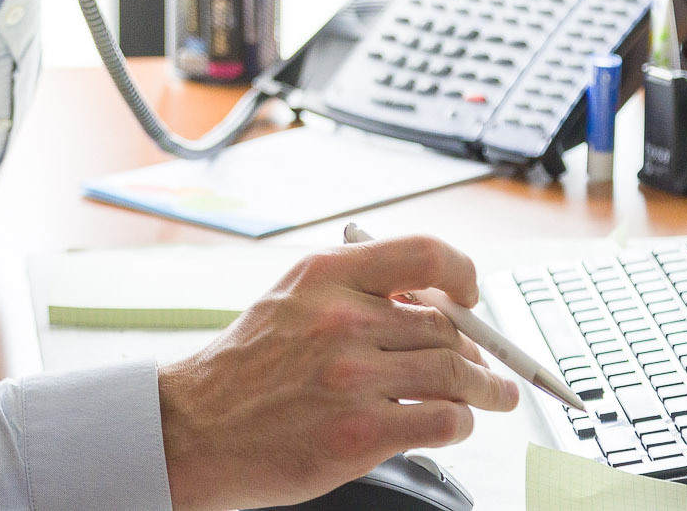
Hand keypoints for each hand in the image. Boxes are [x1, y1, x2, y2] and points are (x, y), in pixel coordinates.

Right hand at [155, 236, 519, 510]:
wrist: (194, 428)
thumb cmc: (242, 371)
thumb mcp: (290, 303)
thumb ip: (353, 295)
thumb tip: (426, 305)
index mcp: (324, 276)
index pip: (423, 254)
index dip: (461, 273)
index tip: (470, 294)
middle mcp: (341, 320)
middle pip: (446, 326)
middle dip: (476, 348)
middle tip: (484, 364)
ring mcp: (351, 377)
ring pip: (455, 372)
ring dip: (484, 388)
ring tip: (492, 395)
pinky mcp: (360, 432)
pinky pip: (443, 420)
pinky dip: (460, 423)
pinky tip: (454, 424)